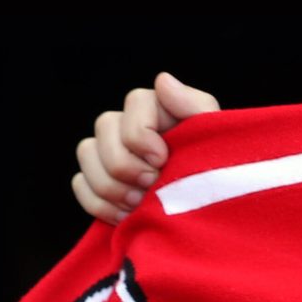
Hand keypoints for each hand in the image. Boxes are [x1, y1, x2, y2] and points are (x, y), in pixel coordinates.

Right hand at [73, 72, 220, 224]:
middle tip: (151, 186)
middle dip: (125, 163)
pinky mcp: (100, 182)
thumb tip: (163, 80)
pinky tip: (127, 217)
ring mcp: (111, 153)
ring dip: (112, 185)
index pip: (136, 102)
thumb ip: (195, 108)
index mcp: (162, 111)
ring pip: (87, 153)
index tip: (161, 160)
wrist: (215, 220)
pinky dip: (100, 204)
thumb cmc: (221, 176)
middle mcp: (132, 125)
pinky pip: (80, 184)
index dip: (141, 133)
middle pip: (105, 125)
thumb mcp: (218, 142)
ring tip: (140, 204)